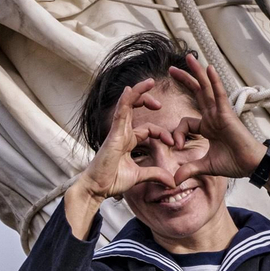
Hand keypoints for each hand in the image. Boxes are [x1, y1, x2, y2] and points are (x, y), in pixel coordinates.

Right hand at [72, 78, 175, 200]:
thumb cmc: (111, 181)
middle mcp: (121, 134)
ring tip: (150, 82)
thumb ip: (156, 175)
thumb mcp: (139, 176)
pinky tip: (130, 90)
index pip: (148, 129)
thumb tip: (173, 182)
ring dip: (138, 93)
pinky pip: (120, 113)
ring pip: (127, 106)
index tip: (172, 143)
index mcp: (127, 141)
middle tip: (160, 103)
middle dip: (147, 100)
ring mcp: (116, 132)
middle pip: (133, 109)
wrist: (96, 188)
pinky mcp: (113, 135)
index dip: (162, 133)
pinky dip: (125, 101)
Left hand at [169, 54, 268, 181]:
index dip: (177, 134)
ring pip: (207, 88)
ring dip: (197, 73)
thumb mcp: (205, 166)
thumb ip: (189, 169)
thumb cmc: (234, 163)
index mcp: (208, 126)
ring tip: (188, 57)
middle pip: (197, 93)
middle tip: (171, 68)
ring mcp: (221, 113)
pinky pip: (219, 94)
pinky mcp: (228, 114)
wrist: (252, 165)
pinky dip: (214, 82)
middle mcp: (213, 116)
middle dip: (185, 80)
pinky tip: (208, 69)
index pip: (185, 122)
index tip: (176, 146)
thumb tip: (173, 180)